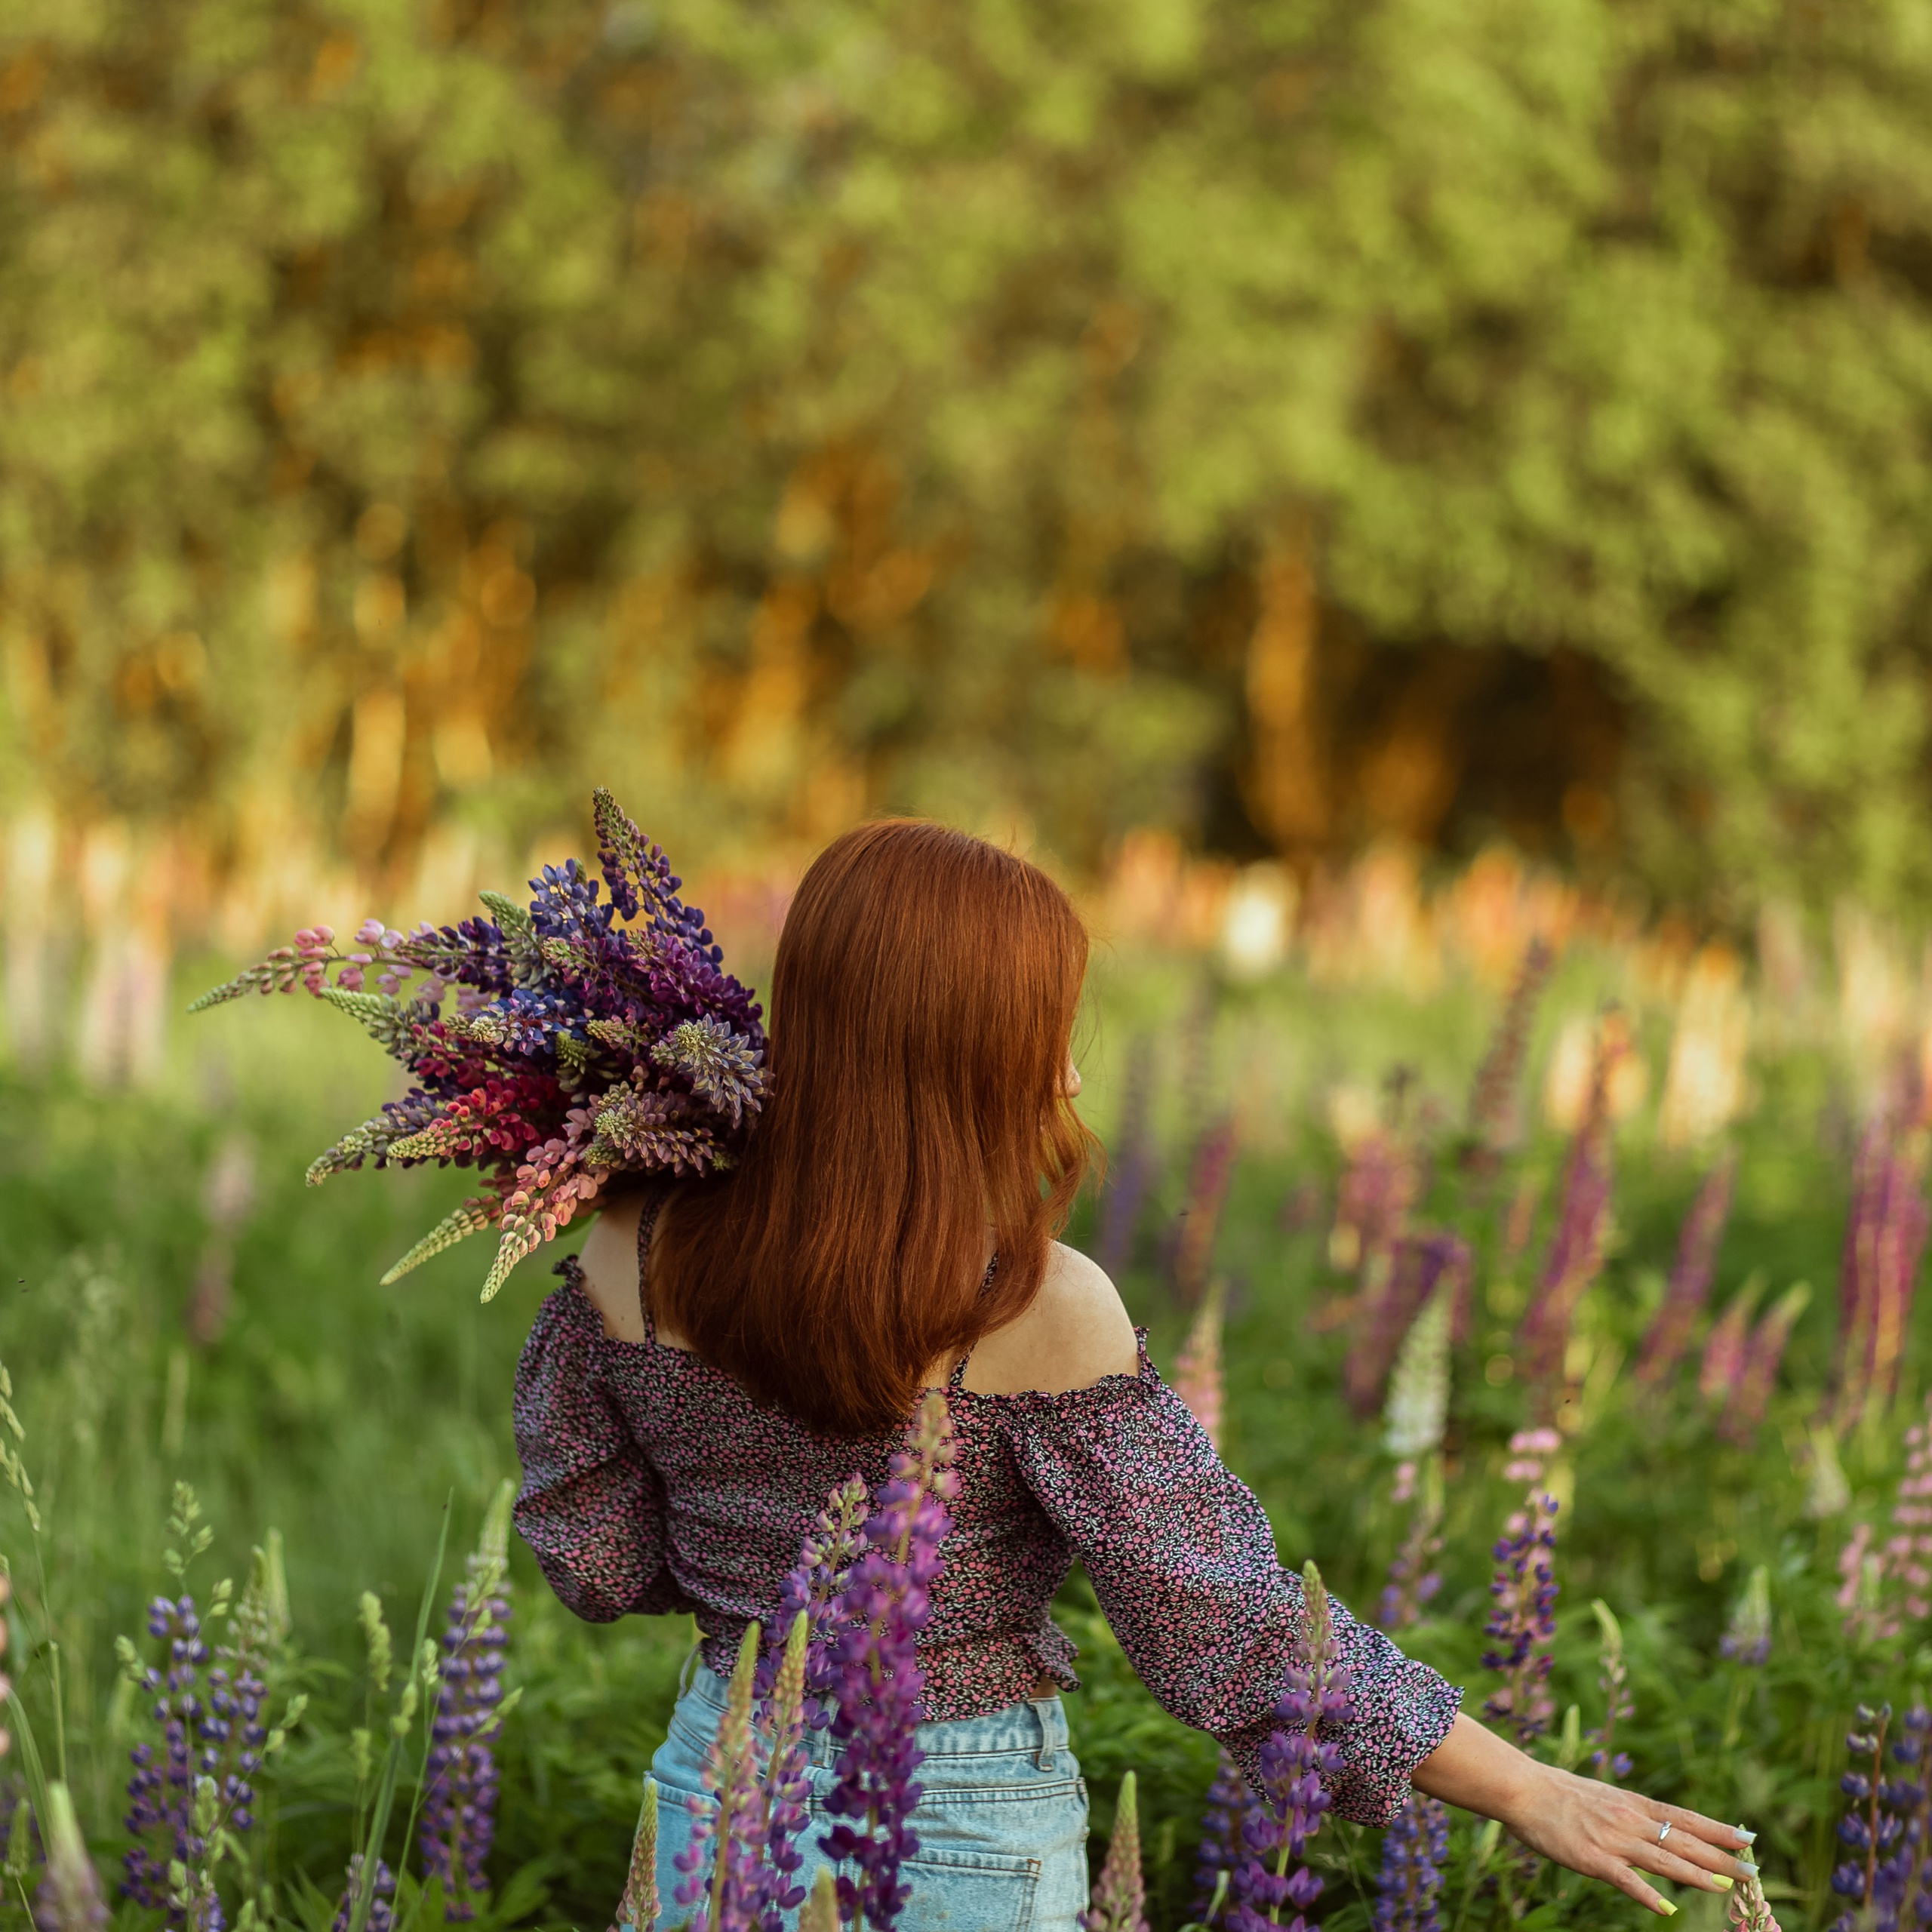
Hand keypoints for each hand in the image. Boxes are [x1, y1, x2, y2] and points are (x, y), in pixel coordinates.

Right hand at [1413, 1715, 1754, 1915]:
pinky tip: (1667, 1910)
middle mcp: (1629, 1819)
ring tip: (1726, 1887)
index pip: (1684, 1818)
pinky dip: (1648, 1895)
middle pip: (1683, 1840)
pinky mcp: (1593, 1858)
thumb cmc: (1559, 1792)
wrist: (1523, 1788)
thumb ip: (1629, 1813)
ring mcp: (1613, 1839)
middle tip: (1752, 1872)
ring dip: (1698, 1875)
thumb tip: (1655, 1826)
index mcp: (1632, 1803)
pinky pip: (1626, 1880)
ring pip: (1664, 1860)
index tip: (1747, 1838)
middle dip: (1720, 1857)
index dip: (1717, 1829)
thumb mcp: (1602, 1796)